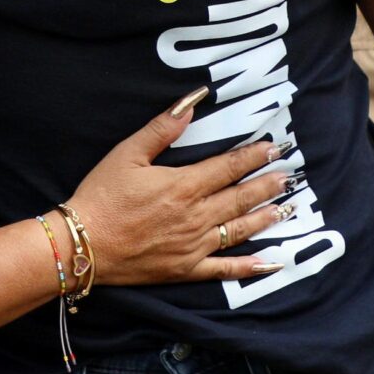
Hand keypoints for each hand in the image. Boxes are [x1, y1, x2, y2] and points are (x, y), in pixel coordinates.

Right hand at [63, 96, 290, 286]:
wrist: (82, 244)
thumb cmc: (102, 195)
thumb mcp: (128, 153)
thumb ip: (162, 128)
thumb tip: (192, 103)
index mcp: (183, 185)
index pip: (228, 166)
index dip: (253, 156)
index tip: (274, 148)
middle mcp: (195, 216)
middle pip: (240, 197)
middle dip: (267, 185)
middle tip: (290, 176)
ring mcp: (193, 245)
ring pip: (239, 230)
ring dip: (265, 218)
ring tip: (286, 208)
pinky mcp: (186, 269)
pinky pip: (224, 269)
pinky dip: (249, 267)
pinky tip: (271, 263)